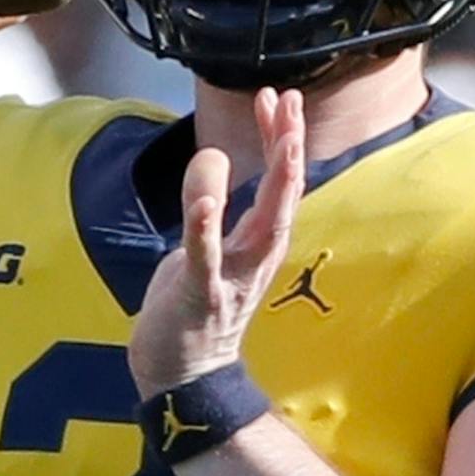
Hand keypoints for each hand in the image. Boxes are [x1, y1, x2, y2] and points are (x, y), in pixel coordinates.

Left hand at [127, 88, 305, 395]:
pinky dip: (207, 226)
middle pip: (286, 195)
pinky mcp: (201, 296)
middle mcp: (256, 257)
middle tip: (292, 101)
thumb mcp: (204, 247)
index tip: (279, 98)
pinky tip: (209, 198)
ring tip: (282, 137)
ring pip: (264, 224)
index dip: (280, 138)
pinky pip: (206, 257)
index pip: (279, 181)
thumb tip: (214, 161)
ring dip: (275, 179)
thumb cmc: (191, 310)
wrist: (181, 377)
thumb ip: (211, 208)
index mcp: (257, 243)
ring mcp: (233, 277)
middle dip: (291, 146)